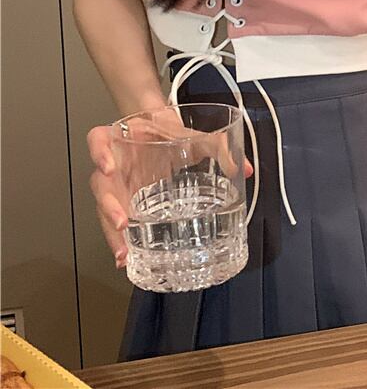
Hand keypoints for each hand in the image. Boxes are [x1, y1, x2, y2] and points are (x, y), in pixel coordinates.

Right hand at [87, 110, 252, 268]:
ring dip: (110, 230)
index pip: (98, 139)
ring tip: (123, 253)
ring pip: (103, 207)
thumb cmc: (171, 132)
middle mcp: (113, 162)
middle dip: (108, 205)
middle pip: (99, 184)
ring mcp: (116, 184)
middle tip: (122, 224)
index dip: (99, 152)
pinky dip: (120, 239)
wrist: (160, 130)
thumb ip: (217, 146)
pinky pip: (114, 220)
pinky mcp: (122, 201)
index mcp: (123, 139)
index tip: (110, 167)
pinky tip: (127, 258)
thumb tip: (245, 168)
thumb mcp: (193, 135)